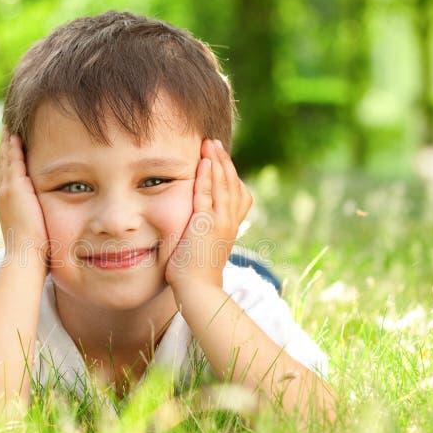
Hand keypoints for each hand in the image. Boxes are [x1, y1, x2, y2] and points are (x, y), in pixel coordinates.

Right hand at [0, 130, 48, 265]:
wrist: (26, 255)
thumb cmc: (34, 250)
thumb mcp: (33, 230)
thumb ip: (36, 221)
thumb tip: (45, 224)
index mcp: (7, 204)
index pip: (4, 177)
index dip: (5, 162)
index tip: (8, 150)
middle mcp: (3, 195)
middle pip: (1, 165)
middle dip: (3, 149)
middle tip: (4, 132)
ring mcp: (7, 190)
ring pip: (4, 161)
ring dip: (6, 144)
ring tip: (8, 130)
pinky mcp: (15, 188)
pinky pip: (13, 161)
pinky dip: (13, 148)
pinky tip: (15, 136)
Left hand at [165, 139, 252, 289]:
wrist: (198, 290)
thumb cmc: (196, 273)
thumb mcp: (205, 247)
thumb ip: (205, 232)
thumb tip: (197, 226)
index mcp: (231, 225)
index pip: (236, 193)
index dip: (229, 174)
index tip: (219, 159)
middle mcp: (230, 221)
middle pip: (232, 183)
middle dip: (223, 161)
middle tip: (214, 143)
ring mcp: (220, 222)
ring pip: (223, 185)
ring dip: (216, 162)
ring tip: (210, 144)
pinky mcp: (206, 224)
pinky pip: (207, 195)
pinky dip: (207, 177)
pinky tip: (204, 162)